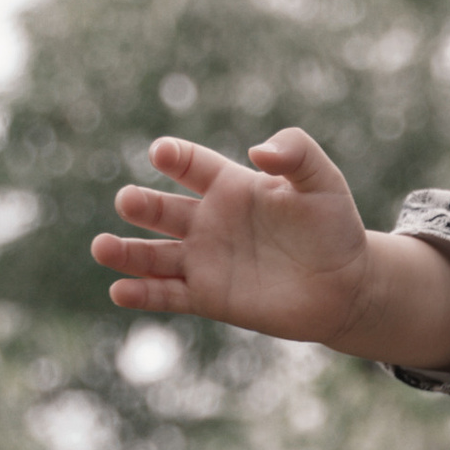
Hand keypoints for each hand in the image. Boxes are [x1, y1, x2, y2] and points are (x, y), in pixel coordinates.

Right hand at [93, 129, 375, 347]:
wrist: (347, 286)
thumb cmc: (334, 227)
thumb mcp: (322, 181)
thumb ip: (295, 153)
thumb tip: (258, 152)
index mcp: (229, 185)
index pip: (190, 163)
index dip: (175, 156)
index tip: (162, 153)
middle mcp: (208, 221)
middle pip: (162, 210)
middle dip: (141, 204)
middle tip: (128, 201)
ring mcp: (204, 260)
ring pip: (154, 255)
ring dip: (125, 253)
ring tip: (102, 249)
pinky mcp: (208, 297)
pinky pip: (168, 295)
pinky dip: (143, 295)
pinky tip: (120, 292)